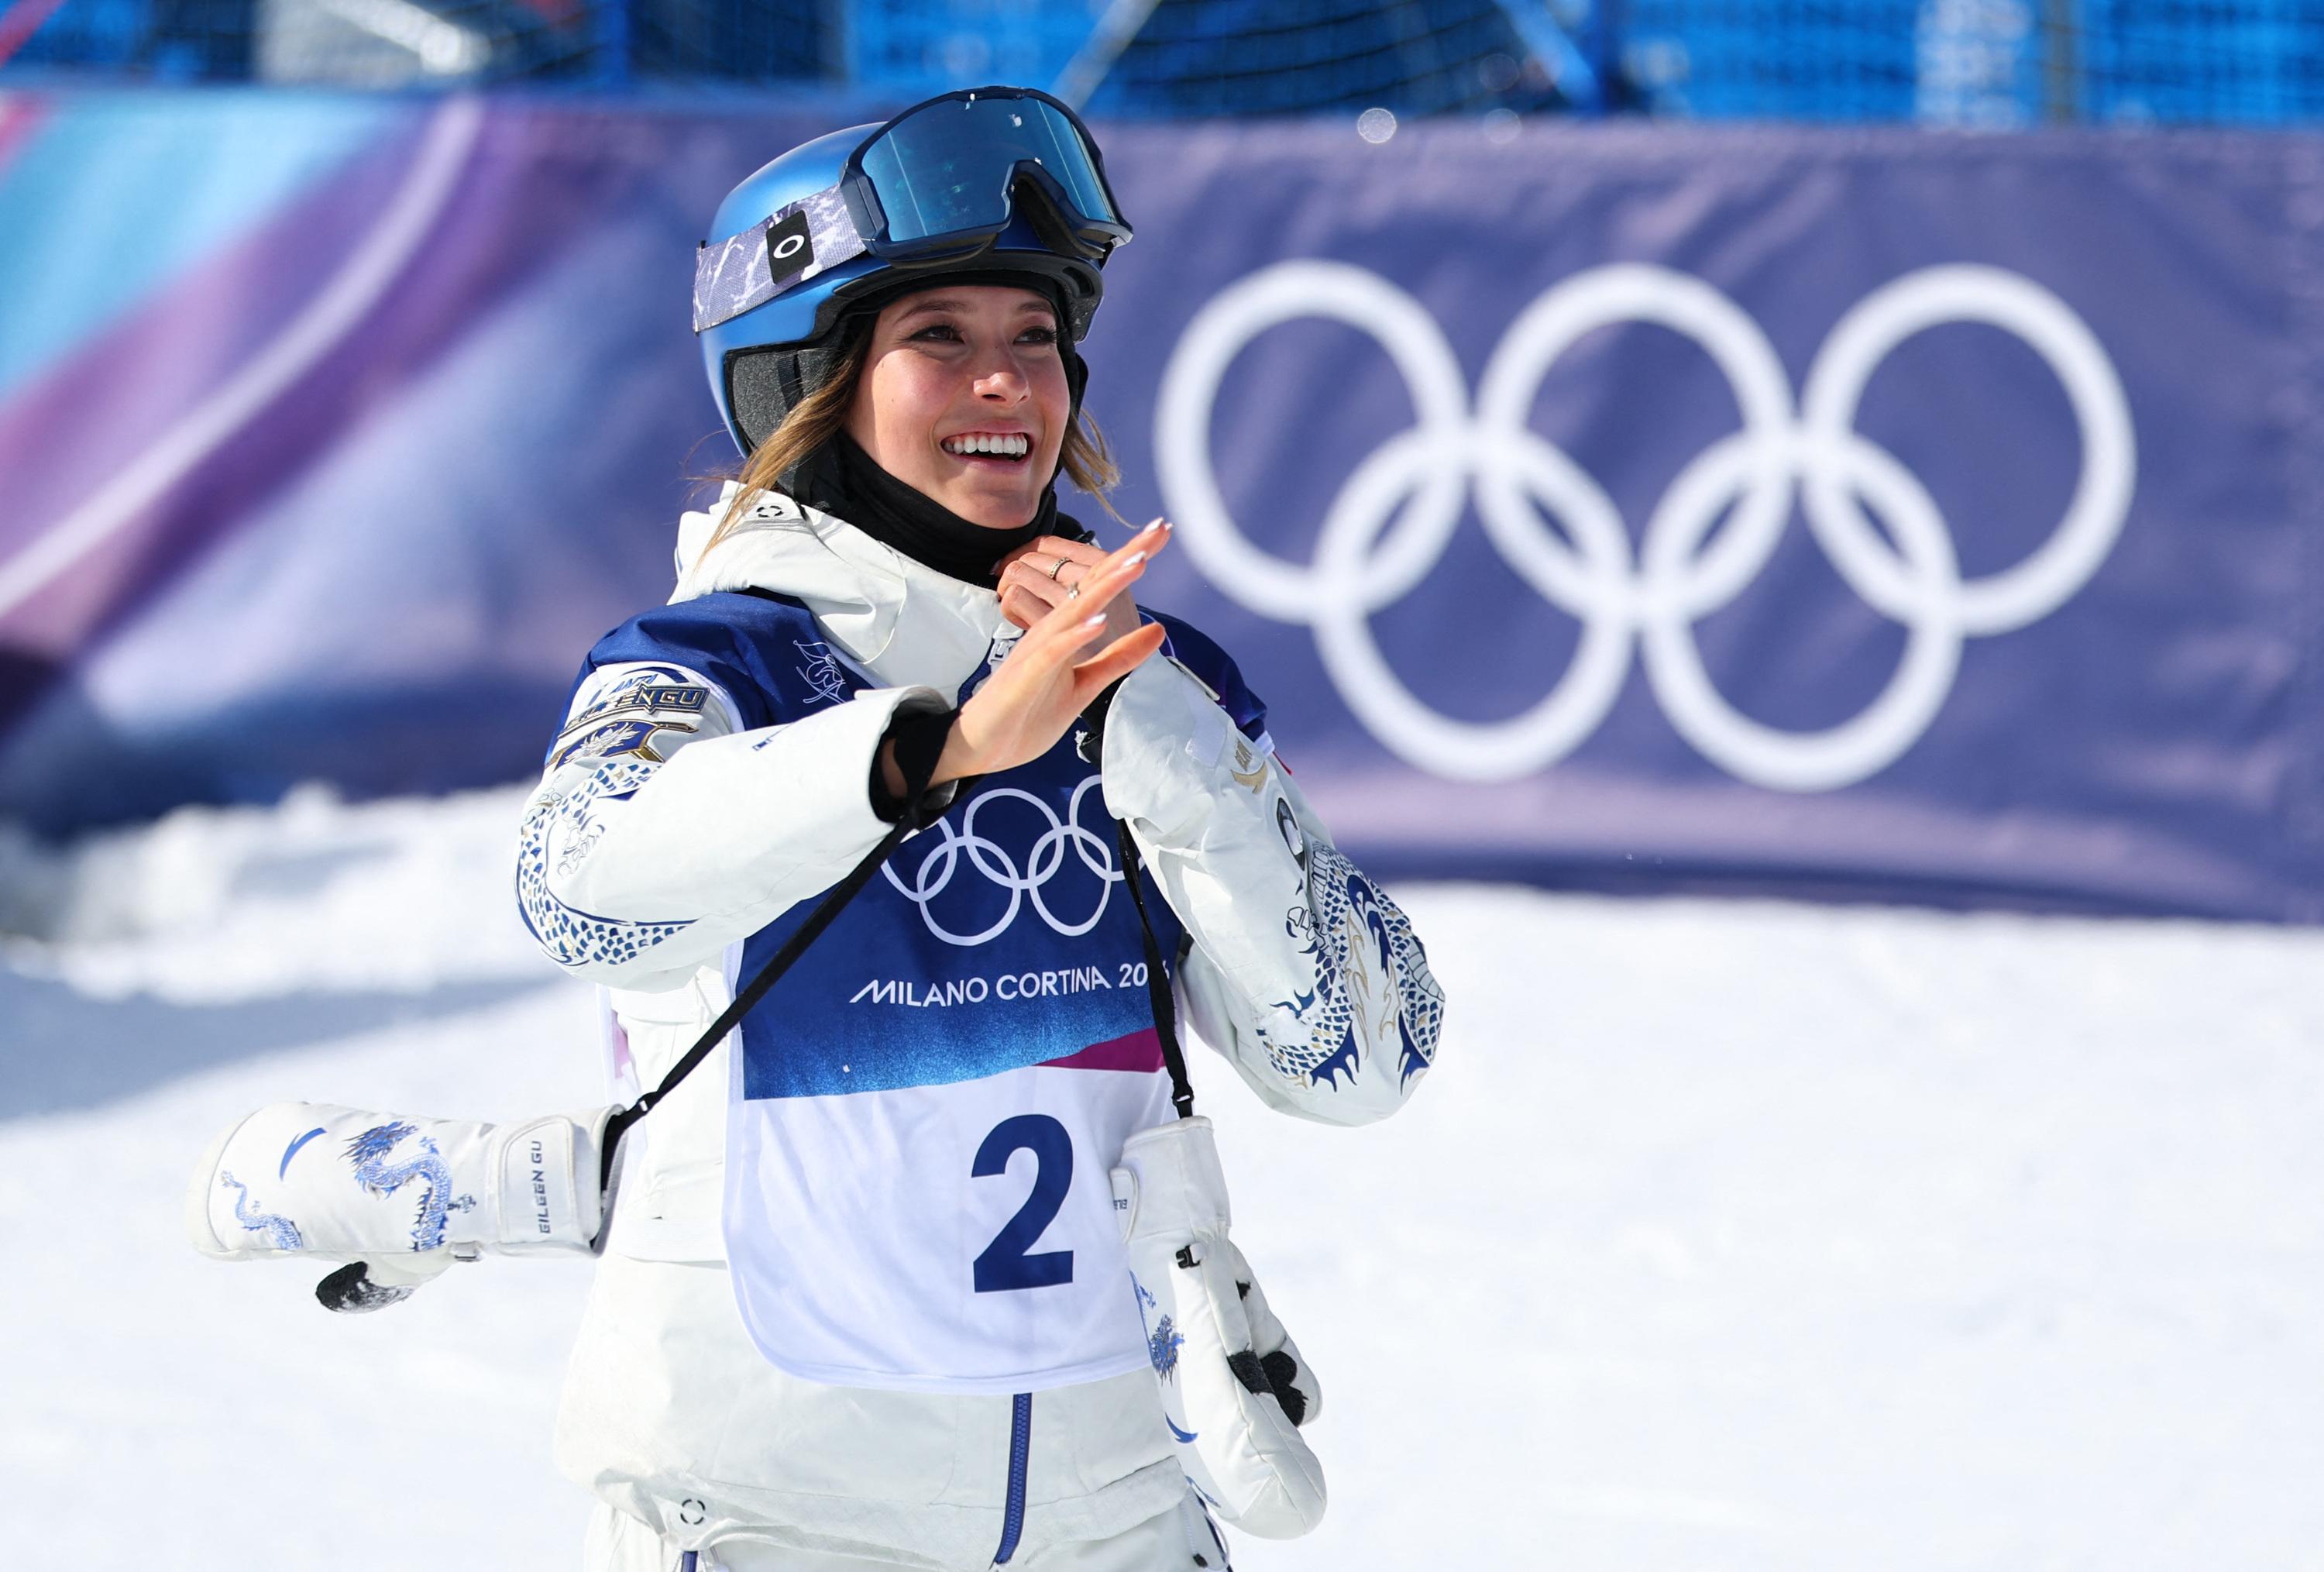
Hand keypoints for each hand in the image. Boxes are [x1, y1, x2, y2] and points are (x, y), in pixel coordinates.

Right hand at [935, 524, 1171, 783]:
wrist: (983, 746)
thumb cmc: (1028, 714)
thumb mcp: (1086, 685)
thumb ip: (1118, 657)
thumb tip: (1157, 630)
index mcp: (1066, 630)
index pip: (1103, 586)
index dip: (1131, 559)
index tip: (1162, 531)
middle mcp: (1052, 631)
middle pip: (1092, 585)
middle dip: (1126, 557)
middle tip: (1160, 528)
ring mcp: (1037, 650)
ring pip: (1074, 609)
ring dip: (1106, 586)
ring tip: (1137, 563)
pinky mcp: (1025, 674)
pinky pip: (1051, 650)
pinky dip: (1074, 635)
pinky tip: (1097, 621)